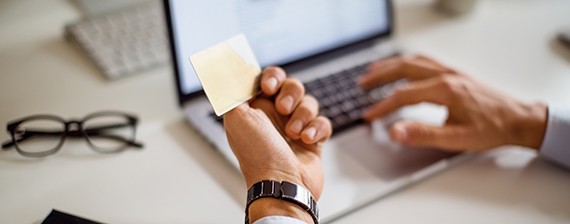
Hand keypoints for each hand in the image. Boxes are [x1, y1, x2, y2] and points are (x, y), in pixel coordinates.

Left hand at [224, 67, 331, 222]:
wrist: (282, 185)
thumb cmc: (258, 155)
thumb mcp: (236, 117)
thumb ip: (231, 89)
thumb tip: (227, 68)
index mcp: (254, 109)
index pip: (266, 79)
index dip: (271, 77)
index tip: (268, 86)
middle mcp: (274, 117)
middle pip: (291, 86)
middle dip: (290, 93)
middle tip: (282, 108)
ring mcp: (295, 127)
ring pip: (309, 103)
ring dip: (303, 115)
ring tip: (293, 133)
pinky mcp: (313, 140)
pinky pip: (323, 122)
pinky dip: (317, 129)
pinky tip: (307, 140)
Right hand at [358, 55, 547, 151]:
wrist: (519, 119)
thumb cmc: (492, 129)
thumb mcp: (456, 138)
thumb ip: (422, 135)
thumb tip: (395, 131)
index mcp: (444, 90)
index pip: (402, 95)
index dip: (382, 106)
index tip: (368, 115)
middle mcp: (446, 75)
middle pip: (403, 68)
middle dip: (379, 76)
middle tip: (362, 84)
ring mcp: (451, 71)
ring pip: (413, 61)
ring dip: (391, 65)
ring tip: (373, 71)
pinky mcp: (456, 73)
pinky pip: (426, 60)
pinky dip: (408, 61)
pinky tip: (403, 66)